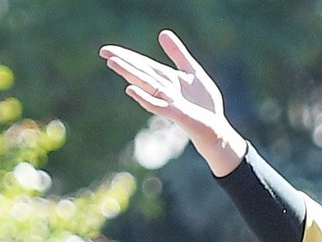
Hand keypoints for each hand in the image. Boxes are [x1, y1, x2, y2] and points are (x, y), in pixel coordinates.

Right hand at [99, 31, 244, 176]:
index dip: (126, 56)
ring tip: (112, 63)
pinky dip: (144, 98)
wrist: (217, 127)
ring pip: (145, 85)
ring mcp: (168, 102)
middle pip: (140, 73)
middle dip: (123, 62)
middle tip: (103, 52)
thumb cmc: (204, 104)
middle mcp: (163, 90)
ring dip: (129, 74)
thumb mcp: (192, 72)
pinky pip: (157, 105)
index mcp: (166, 79)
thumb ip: (177, 54)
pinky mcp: (177, 114)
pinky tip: (130, 90)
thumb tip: (162, 33)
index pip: (143, 65)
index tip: (106, 50)